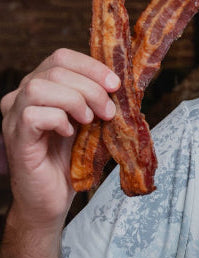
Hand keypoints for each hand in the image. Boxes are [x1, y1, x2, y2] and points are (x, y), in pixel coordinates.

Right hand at [1, 49, 118, 227]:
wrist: (51, 200)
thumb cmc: (71, 162)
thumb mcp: (92, 125)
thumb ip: (100, 103)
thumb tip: (124, 85)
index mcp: (42, 88)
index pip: (61, 57)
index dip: (92, 66)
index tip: (115, 84)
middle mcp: (22, 96)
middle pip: (54, 69)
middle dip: (90, 87)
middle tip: (108, 111)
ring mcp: (14, 116)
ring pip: (39, 87)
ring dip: (75, 101)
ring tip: (89, 121)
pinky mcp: (15, 137)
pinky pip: (32, 115)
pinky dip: (57, 120)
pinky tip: (68, 133)